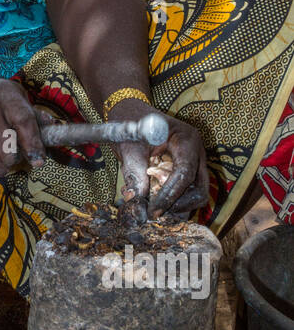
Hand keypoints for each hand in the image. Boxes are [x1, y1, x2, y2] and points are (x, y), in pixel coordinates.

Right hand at [0, 76, 47, 175]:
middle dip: (17, 155)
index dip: (33, 143)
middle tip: (14, 147)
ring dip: (4, 164)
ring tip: (0, 149)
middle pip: (8, 151)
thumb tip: (53, 129)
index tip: (39, 160)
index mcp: (3, 97)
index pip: (22, 121)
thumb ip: (33, 113)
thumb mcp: (13, 95)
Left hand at [114, 99, 209, 222]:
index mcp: (186, 139)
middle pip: (199, 188)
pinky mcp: (191, 170)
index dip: (170, 195)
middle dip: (178, 203)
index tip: (153, 211)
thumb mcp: (130, 150)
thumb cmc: (132, 128)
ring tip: (155, 206)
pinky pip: (190, 192)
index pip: (185, 173)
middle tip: (155, 212)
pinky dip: (176, 200)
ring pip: (198, 193)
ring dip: (178, 204)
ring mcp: (197, 161)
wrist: (132, 117)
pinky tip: (158, 200)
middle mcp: (197, 151)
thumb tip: (137, 203)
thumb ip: (135, 175)